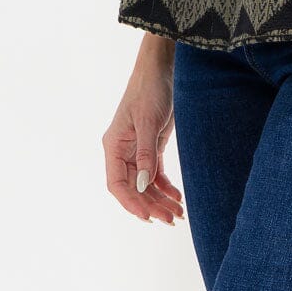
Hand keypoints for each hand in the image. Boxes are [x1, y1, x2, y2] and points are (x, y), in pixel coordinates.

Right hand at [103, 59, 185, 224]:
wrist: (160, 70)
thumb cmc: (149, 91)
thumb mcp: (148, 122)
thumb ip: (146, 154)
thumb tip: (142, 185)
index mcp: (113, 146)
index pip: (117, 184)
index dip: (131, 203)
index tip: (148, 217)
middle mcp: (122, 152)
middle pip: (133, 188)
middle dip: (151, 205)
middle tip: (171, 220)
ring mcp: (137, 151)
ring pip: (145, 184)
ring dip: (160, 200)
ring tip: (178, 214)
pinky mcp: (151, 147)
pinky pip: (155, 173)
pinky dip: (165, 187)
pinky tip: (177, 197)